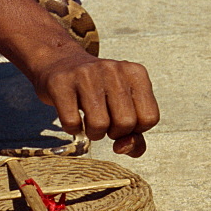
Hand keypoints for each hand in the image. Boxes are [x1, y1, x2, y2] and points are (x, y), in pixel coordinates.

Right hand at [30, 50, 159, 157]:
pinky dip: (73, 129)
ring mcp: (86, 74)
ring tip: (90, 122)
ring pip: (100, 124)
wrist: (60, 62)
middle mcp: (113, 69)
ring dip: (94, 133)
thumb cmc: (98, 91)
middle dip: (115, 133)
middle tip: (106, 122)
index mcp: (135, 73)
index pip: (150, 118)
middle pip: (126, 123)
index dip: (136, 129)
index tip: (123, 120)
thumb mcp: (124, 105)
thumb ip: (135, 134)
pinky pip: (72, 123)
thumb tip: (123, 148)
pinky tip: (73, 117)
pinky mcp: (61, 82)